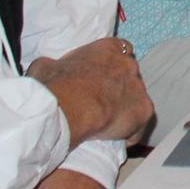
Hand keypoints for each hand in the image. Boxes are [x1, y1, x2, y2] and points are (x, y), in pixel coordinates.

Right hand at [27, 38, 152, 144]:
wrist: (70, 107)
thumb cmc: (56, 85)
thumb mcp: (45, 66)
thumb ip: (53, 64)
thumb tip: (47, 67)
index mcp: (109, 48)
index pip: (119, 50)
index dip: (111, 65)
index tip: (101, 76)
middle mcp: (129, 64)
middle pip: (129, 74)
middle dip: (119, 86)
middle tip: (101, 102)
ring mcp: (139, 87)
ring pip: (136, 98)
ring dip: (125, 109)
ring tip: (106, 124)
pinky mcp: (144, 110)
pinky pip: (139, 124)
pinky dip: (130, 132)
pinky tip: (115, 140)